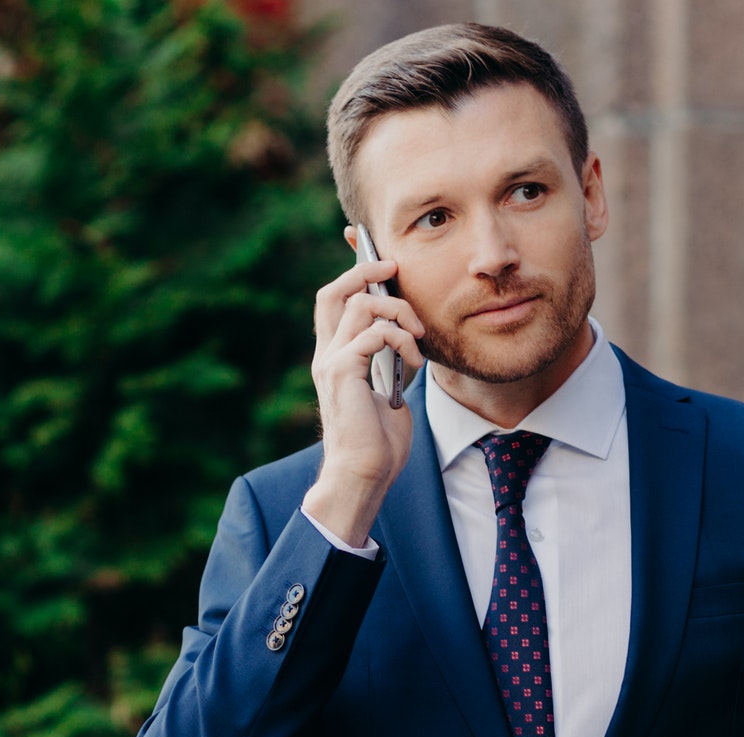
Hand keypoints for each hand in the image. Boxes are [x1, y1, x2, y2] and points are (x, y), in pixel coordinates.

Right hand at [304, 249, 426, 547]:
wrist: (364, 475)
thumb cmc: (378, 444)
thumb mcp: (389, 392)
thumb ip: (390, 363)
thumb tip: (408, 341)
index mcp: (335, 357)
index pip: (334, 300)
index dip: (351, 270)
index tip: (376, 254)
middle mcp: (327, 355)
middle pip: (335, 291)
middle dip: (366, 271)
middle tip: (394, 271)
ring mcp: (332, 362)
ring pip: (361, 304)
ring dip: (398, 312)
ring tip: (417, 337)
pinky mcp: (343, 373)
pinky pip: (373, 333)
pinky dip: (400, 340)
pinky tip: (412, 362)